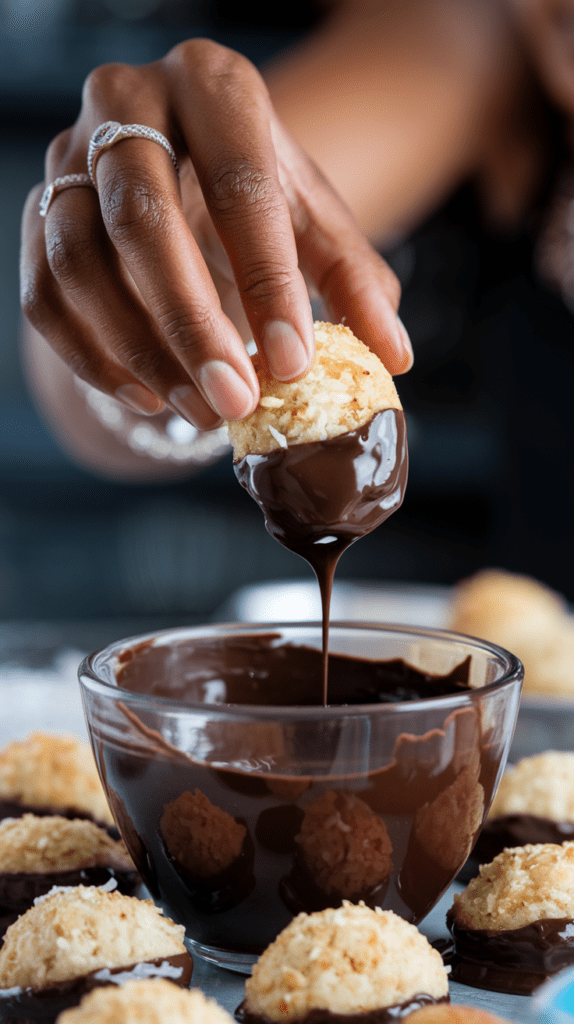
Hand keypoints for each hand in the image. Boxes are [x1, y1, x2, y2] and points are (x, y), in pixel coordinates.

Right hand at [21, 39, 411, 429]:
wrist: (181, 170)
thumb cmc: (256, 197)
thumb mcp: (314, 225)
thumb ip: (356, 282)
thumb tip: (394, 357)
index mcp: (214, 87)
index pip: (240, 182)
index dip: (268, 280)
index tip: (293, 362)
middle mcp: (127, 102)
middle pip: (142, 216)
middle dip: (191, 323)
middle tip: (236, 400)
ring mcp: (69, 157)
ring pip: (79, 259)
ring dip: (139, 350)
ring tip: (201, 411)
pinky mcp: (39, 212)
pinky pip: (45, 294)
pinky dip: (93, 358)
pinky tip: (150, 399)